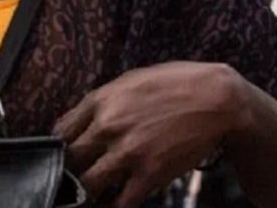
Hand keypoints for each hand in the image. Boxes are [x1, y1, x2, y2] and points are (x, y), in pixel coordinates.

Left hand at [53, 62, 244, 207]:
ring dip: (85, 194)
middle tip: (72, 180)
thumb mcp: (132, 80)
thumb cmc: (177, 83)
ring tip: (88, 196)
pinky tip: (112, 206)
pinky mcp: (150, 174)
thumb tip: (81, 120)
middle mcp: (108, 126)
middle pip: (69, 161)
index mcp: (101, 100)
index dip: (58, 148)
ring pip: (87, 186)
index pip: (60, 132)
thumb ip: (104, 100)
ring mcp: (128, 152)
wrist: (218, 99)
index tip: (63, 156)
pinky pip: (120, 204)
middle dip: (67, 172)